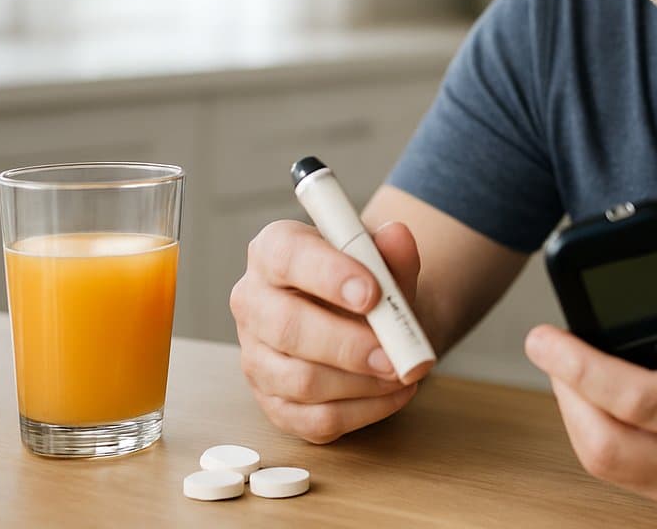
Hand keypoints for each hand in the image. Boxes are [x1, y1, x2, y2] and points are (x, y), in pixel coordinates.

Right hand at [230, 219, 424, 442]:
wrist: (368, 321)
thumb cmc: (367, 283)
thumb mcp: (384, 260)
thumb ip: (393, 251)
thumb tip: (398, 236)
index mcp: (273, 251)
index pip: (287, 257)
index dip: (329, 275)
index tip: (372, 294)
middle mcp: (253, 302)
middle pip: (286, 327)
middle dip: (347, 344)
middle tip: (394, 355)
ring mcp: (257, 357)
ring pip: (300, 380)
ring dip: (361, 382)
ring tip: (403, 372)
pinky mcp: (274, 403)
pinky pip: (315, 419)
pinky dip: (363, 410)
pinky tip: (395, 394)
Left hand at [524, 249, 656, 518]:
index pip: (641, 403)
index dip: (582, 368)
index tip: (546, 337)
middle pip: (607, 447)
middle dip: (565, 392)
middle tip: (550, 346)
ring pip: (607, 465)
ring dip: (576, 413)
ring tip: (569, 364)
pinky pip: (624, 471)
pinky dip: (600, 430)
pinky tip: (598, 392)